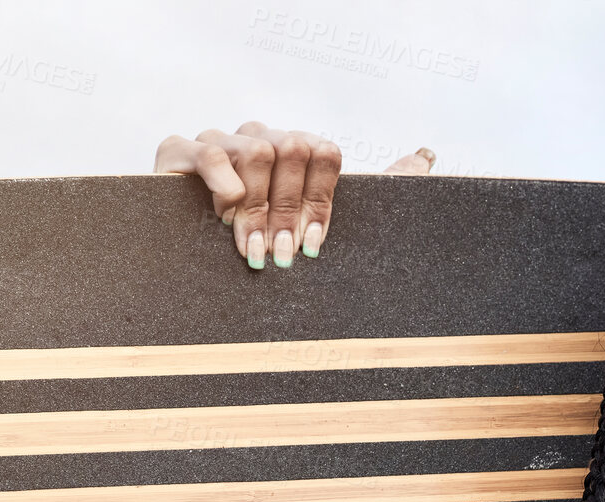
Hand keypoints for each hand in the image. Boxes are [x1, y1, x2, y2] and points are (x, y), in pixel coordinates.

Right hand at [153, 125, 437, 267]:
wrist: (194, 259)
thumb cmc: (268, 246)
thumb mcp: (325, 227)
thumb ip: (382, 188)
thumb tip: (426, 156)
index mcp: (298, 153)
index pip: (325, 152)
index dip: (322, 200)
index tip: (314, 246)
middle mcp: (263, 139)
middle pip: (293, 148)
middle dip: (289, 210)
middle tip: (281, 255)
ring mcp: (222, 142)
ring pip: (255, 150)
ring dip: (256, 205)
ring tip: (248, 245)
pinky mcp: (178, 152)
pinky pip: (206, 149)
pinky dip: (221, 180)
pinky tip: (226, 211)